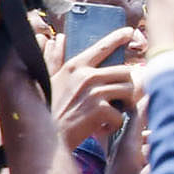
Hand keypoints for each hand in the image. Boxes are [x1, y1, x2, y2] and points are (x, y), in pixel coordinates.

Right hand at [51, 27, 141, 146]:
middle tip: (122, 99)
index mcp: (75, 66)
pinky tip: (101, 129)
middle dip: (127, 86)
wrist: (44, 140)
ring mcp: (94, 92)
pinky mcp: (100, 110)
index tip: (130, 32)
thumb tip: (50, 38)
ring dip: (124, 105)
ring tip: (111, 113)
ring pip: (129, 91)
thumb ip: (52, 59)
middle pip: (126, 71)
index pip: (103, 47)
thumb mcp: (48, 81)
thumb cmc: (47, 111)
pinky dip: (114, 125)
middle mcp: (86, 76)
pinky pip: (121, 114)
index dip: (118, 38)